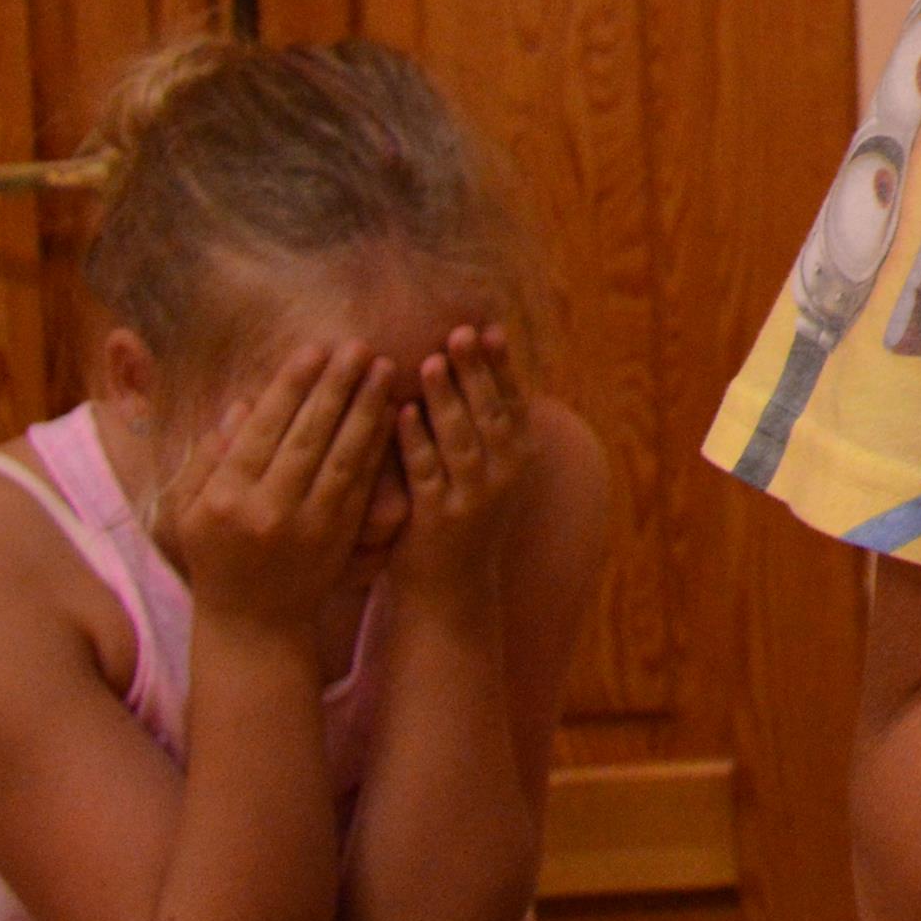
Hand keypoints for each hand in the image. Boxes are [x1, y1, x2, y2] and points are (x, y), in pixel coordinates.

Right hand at [171, 347, 399, 645]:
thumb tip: (241, 405)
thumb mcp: (192, 510)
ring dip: (367, 408)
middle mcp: (267, 509)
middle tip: (360, 345)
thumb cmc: (216, 555)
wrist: (253, 622)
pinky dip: (378, 445)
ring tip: (386, 368)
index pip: (262, 430)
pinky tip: (393, 412)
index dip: (290, 387)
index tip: (313, 348)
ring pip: (342, 455)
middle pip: (307, 436)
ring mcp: (308, 525)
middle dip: (336, 386)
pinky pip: (363, 482)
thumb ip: (210, 459)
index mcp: (224, 498)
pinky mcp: (340, 536)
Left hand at [388, 326, 536, 604]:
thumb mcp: (490, 474)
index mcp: (520, 458)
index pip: (514, 401)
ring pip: (462, 439)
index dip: (502, 365)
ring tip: (430, 362)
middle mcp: (505, 475)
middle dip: (477, 371)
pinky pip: (427, 472)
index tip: (488, 328)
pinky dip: (415, 440)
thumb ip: (487, 429)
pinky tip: (400, 413)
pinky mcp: (438, 519)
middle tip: (459, 332)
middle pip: (491, 413)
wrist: (451, 592)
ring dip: (447, 399)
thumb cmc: (463, 521)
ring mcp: (473, 498)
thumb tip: (475, 367)